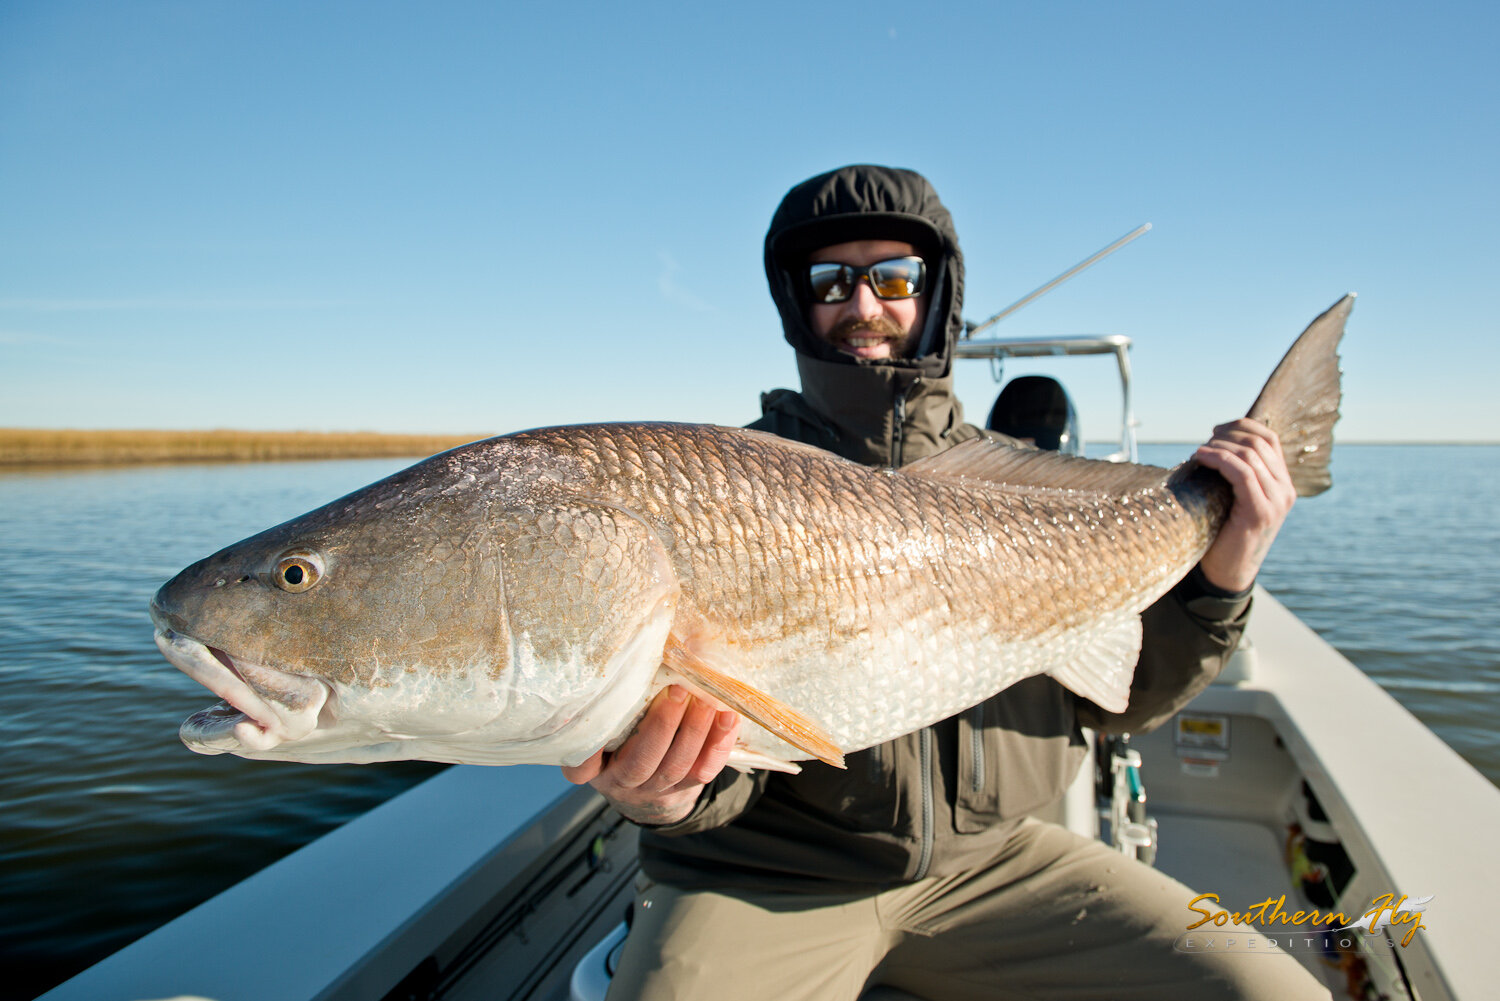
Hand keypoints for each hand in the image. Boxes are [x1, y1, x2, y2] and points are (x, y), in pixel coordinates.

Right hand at [561, 685, 739, 825]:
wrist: (648, 783)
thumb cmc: (627, 734)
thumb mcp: (615, 719)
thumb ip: (624, 693)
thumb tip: (663, 642)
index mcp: (595, 766)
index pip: (581, 766)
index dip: (586, 752)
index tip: (592, 720)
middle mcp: (621, 781)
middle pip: (641, 762)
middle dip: (661, 726)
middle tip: (677, 690)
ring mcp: (654, 789)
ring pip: (675, 766)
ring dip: (694, 731)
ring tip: (707, 700)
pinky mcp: (683, 789)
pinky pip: (703, 771)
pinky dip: (718, 744)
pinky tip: (728, 718)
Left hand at [1191, 418, 1295, 592]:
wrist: (1226, 573)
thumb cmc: (1223, 533)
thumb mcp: (1233, 498)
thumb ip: (1235, 475)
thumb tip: (1213, 443)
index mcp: (1282, 483)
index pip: (1270, 439)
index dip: (1242, 426)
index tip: (1216, 430)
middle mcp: (1285, 490)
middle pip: (1259, 442)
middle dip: (1227, 436)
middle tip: (1204, 442)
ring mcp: (1277, 501)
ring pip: (1250, 455)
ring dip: (1219, 447)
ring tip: (1199, 452)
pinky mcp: (1261, 512)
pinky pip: (1243, 473)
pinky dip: (1219, 460)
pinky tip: (1201, 458)